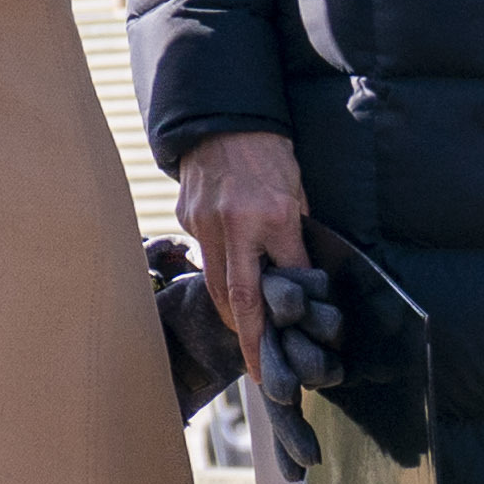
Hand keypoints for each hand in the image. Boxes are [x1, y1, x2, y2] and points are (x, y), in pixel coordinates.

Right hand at [176, 131, 310, 361]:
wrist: (224, 115)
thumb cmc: (269, 154)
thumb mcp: (296, 196)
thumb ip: (293, 240)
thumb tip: (297, 281)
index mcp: (272, 216)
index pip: (281, 283)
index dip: (281, 324)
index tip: (282, 358)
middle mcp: (233, 223)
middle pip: (236, 297)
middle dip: (249, 337)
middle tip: (261, 368)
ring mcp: (203, 221)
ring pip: (215, 282)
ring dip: (231, 312)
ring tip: (247, 335)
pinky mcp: (185, 215)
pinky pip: (204, 253)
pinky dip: (218, 269)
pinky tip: (229, 272)